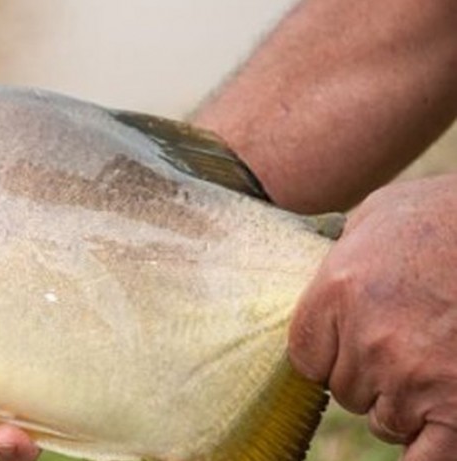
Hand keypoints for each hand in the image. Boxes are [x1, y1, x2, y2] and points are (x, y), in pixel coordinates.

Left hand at [288, 175, 456, 460]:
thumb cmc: (450, 213)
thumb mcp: (380, 212)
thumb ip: (342, 251)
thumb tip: (324, 265)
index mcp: (338, 290)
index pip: (305, 357)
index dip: (330, 355)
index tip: (350, 343)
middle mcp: (368, 339)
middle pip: (344, 389)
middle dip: (370, 373)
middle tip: (408, 342)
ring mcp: (413, 377)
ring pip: (384, 420)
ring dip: (404, 403)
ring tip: (436, 363)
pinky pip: (426, 457)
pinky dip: (425, 450)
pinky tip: (433, 429)